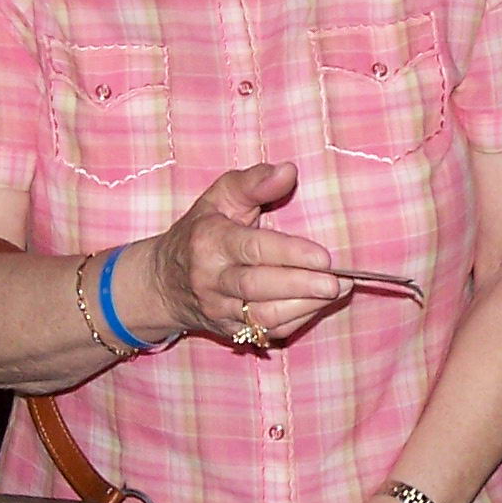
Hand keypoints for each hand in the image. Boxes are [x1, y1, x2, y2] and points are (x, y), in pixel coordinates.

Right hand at [127, 163, 346, 346]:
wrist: (164, 281)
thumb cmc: (201, 231)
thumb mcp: (219, 198)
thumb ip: (254, 182)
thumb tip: (288, 170)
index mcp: (209, 240)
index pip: (252, 249)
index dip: (289, 254)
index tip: (323, 257)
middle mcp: (210, 278)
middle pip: (257, 286)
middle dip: (300, 286)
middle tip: (336, 282)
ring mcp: (218, 309)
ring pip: (263, 316)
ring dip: (304, 306)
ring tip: (336, 291)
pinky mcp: (229, 330)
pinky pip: (266, 332)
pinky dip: (296, 320)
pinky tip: (318, 304)